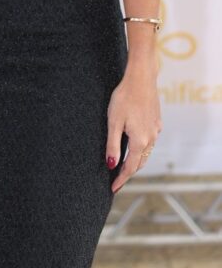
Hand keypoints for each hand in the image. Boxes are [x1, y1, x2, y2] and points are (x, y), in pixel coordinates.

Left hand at [106, 62, 161, 192]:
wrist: (141, 78)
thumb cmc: (124, 98)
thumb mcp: (113, 122)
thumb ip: (112, 145)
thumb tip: (111, 165)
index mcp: (140, 141)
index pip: (129, 167)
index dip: (121, 179)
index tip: (113, 188)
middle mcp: (151, 138)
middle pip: (140, 162)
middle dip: (128, 173)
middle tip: (117, 181)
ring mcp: (156, 130)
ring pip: (146, 152)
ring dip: (136, 161)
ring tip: (124, 167)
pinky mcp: (156, 121)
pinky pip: (150, 141)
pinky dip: (142, 149)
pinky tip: (135, 146)